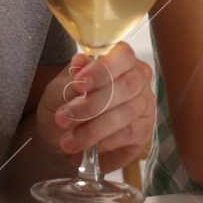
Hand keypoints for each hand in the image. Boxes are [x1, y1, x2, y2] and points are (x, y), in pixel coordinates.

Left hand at [37, 44, 154, 172]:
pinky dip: (105, 141)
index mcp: (118, 59)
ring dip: (93, 128)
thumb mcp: (58, 91)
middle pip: (128, 85)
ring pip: (127, 112)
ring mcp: (144, 104)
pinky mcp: (144, 130)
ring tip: (68, 140)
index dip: (102, 69)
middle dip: (93, 104)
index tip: (79, 84)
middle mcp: (137, 78)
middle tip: (63, 118)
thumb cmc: (65, 106)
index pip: (122, 55)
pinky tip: (88, 147)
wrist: (64, 137)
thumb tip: (80, 62)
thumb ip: (70, 78)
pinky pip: (129, 134)